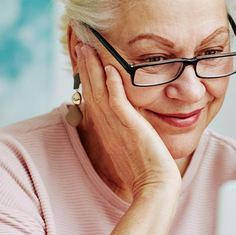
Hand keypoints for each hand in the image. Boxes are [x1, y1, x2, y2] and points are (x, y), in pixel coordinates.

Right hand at [76, 44, 180, 201]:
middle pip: (92, 91)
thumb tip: (132, 124)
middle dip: (86, 68)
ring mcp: (118, 127)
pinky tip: (111, 69)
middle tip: (80, 46)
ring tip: (88, 49)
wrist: (155, 188)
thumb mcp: (133, 148)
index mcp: (108, 130)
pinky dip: (114, 86)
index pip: (94, 98)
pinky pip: (119, 103)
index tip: (85, 60)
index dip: (88, 78)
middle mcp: (109, 126)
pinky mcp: (131, 127)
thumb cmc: (146, 173)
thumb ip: (129, 132)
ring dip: (94, 70)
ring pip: (101, 93)